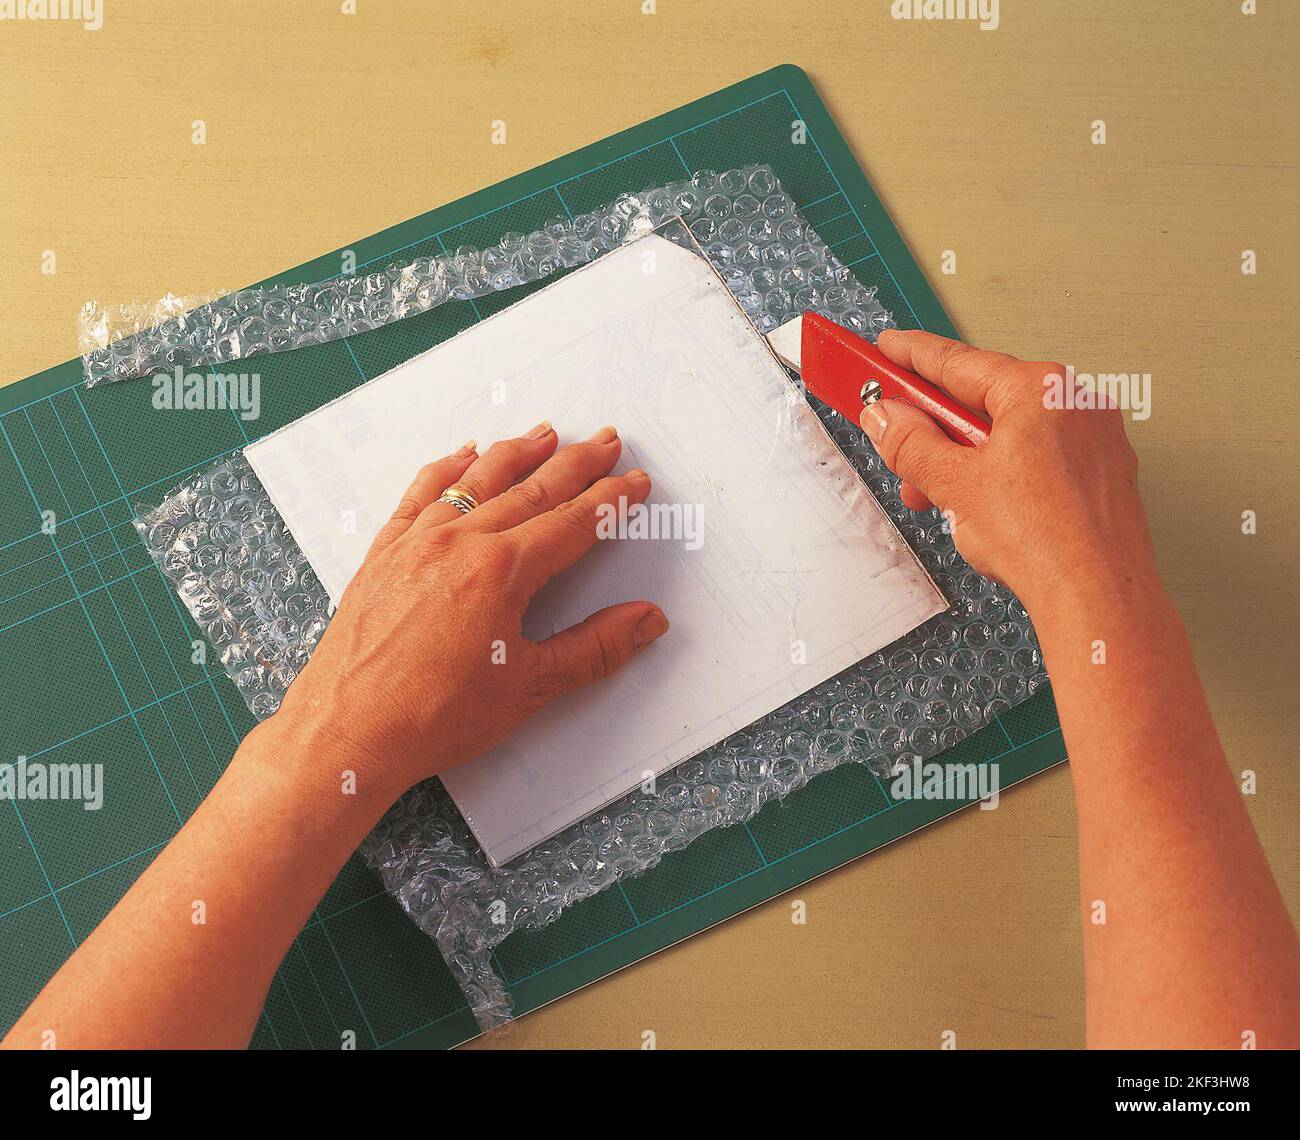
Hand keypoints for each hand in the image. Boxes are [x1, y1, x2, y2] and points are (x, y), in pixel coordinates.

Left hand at [272, 423, 668, 799]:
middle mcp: (460, 543)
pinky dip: (447, 469)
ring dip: (517, 452)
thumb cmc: (431, 716)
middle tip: (607, 440)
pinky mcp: (384, 553)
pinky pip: (421, 494)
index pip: (573, 523)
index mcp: (502, 572)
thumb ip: (595, 649)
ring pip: (478, 480)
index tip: (634, 482)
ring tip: (545, 432)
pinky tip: (463, 455)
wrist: (347, 732)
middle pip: (532, 489)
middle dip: (576, 462)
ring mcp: (418, 542)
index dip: (611, 500)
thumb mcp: (530, 688)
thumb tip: (646, 620)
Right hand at [862, 330, 1156, 612]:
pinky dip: (1001, 474)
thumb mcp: (953, 485)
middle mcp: (1073, 404)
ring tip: (939, 493)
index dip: (911, 355)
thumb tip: (888, 419)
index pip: (959, 361)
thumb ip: (910, 443)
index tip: (888, 350)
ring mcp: (1093, 440)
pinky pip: (1037, 459)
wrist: (1095, 597)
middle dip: (934, 428)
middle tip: (897, 435)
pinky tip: (981, 506)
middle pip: (983, 401)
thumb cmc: (1047, 540)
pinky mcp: (1100, 476)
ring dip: (964, 460)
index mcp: (1040, 389)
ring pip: (1009, 434)